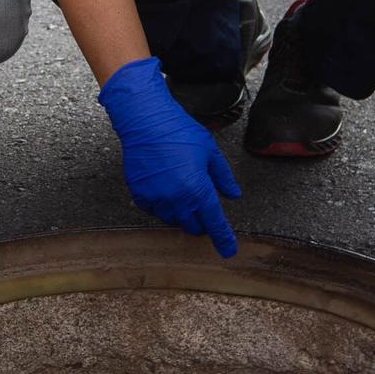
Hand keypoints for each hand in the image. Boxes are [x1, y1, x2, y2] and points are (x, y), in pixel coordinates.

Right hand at [99, 58, 240, 257]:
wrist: (147, 122)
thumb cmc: (180, 132)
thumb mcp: (210, 152)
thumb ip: (223, 177)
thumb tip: (233, 194)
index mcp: (199, 189)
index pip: (215, 223)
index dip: (223, 239)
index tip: (228, 251)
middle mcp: (178, 199)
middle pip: (193, 226)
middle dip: (200, 222)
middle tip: (202, 207)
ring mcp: (157, 199)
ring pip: (173, 219)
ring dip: (181, 213)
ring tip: (182, 191)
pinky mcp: (141, 195)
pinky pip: (155, 211)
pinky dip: (163, 206)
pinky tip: (165, 189)